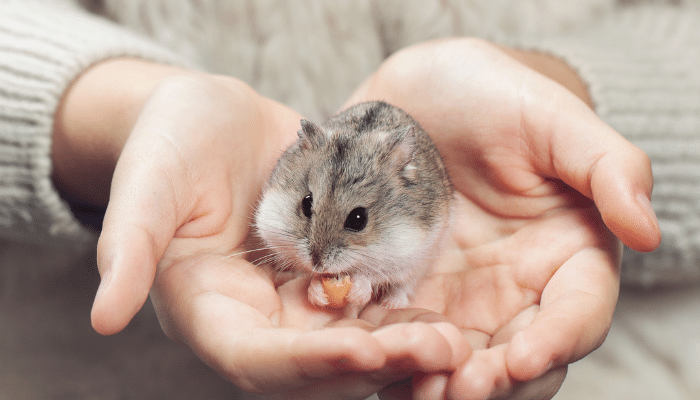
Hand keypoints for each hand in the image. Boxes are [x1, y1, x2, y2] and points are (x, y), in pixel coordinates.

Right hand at [63, 60, 468, 397]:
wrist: (214, 120)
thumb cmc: (171, 144)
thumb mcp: (148, 183)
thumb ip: (127, 246)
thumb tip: (103, 318)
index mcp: (208, 310)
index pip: (254, 358)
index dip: (305, 364)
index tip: (363, 355)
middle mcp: (257, 319)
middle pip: (315, 367)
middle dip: (374, 366)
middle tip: (436, 353)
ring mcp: (296, 301)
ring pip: (352, 345)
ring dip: (402, 350)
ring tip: (455, 344)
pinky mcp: (330, 275)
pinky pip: (371, 308)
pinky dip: (405, 317)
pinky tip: (449, 314)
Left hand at [345, 38, 660, 398]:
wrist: (419, 93)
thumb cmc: (494, 95)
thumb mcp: (553, 118)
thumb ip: (608, 168)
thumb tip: (647, 230)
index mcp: (564, 254)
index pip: (575, 313)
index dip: (555, 341)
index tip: (523, 358)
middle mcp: (512, 287)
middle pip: (515, 357)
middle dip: (492, 383)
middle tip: (458, 392)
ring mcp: (454, 295)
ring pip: (455, 360)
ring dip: (436, 384)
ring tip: (414, 392)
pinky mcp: (401, 291)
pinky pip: (396, 334)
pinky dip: (385, 355)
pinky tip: (365, 360)